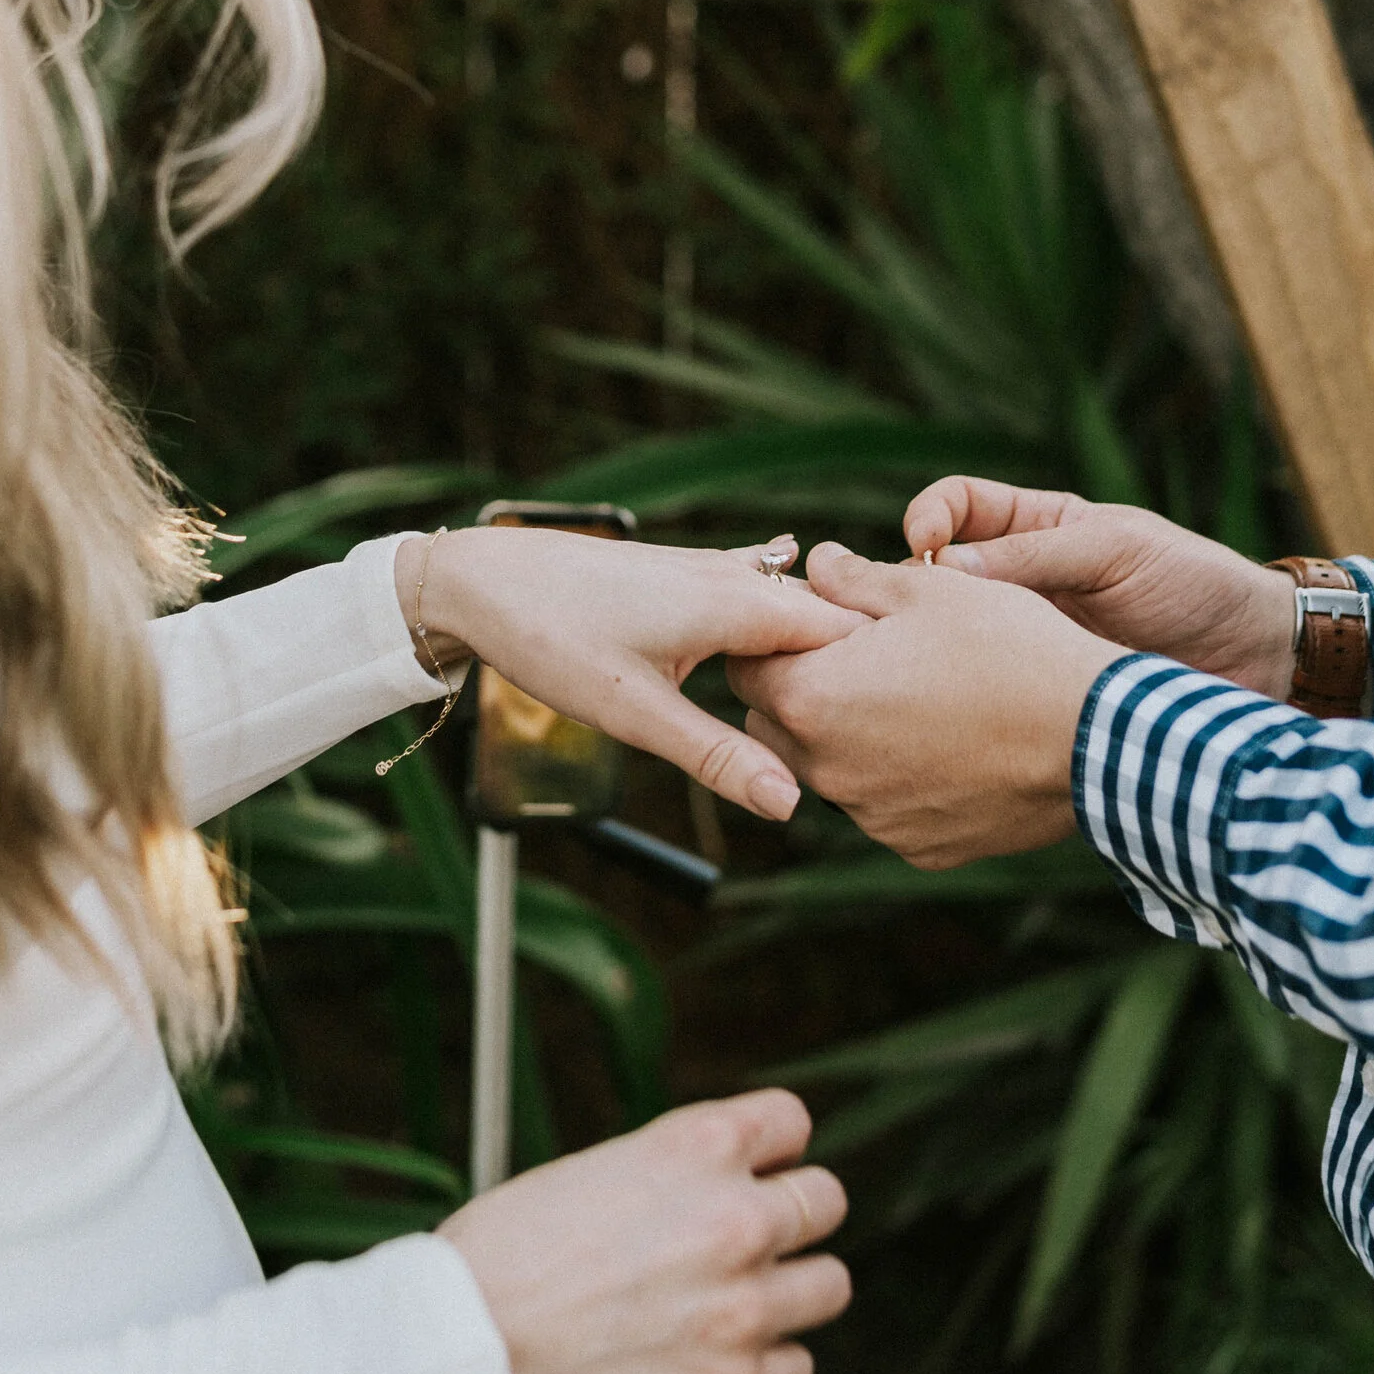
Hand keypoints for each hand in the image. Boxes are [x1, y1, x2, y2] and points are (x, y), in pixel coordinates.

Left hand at [400, 528, 850, 822]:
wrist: (483, 580)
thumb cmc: (553, 641)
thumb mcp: (638, 715)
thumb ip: (719, 757)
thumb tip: (789, 803)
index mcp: (739, 603)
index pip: (845, 633)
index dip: (871, 679)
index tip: (891, 727)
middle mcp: (736, 577)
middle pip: (826, 622)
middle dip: (850, 671)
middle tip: (872, 735)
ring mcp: (712, 570)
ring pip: (792, 609)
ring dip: (814, 654)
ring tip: (836, 710)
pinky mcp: (688, 575)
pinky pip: (759, 598)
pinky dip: (780, 631)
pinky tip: (784, 658)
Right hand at [439, 1090, 848, 1373]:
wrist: (461, 1350)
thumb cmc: (500, 1258)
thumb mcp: (595, 1173)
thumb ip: (671, 1179)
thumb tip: (712, 1194)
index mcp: (697, 1147)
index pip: (792, 1122)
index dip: (770, 1151)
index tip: (751, 1175)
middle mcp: (737, 1218)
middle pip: (827, 1201)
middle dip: (790, 1220)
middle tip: (743, 1248)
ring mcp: (745, 1305)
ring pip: (831, 1285)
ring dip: (789, 1293)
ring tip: (731, 1308)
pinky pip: (798, 1368)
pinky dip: (765, 1367)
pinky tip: (711, 1363)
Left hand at [726, 544, 1122, 867]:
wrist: (1094, 735)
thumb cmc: (1009, 647)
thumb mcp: (930, 587)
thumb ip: (854, 579)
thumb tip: (818, 563)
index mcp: (814, 699)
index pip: (747, 668)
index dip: (775, 638)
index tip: (815, 622)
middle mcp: (828, 771)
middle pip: (777, 725)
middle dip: (803, 691)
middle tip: (862, 658)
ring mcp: (873, 817)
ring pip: (830, 770)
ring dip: (851, 737)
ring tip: (915, 700)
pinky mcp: (917, 847)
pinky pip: (884, 808)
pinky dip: (899, 779)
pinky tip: (948, 746)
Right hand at [899, 477, 1294, 698]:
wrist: (1256, 657)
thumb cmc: (1196, 583)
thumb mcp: (1117, 550)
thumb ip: (1037, 555)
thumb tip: (944, 565)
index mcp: (1040, 527)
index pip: (958, 506)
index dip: (930, 517)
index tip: (922, 543)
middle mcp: (1024, 580)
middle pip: (940, 574)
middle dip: (913, 587)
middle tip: (912, 613)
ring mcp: (1029, 637)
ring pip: (955, 633)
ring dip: (934, 642)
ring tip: (923, 660)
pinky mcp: (1040, 689)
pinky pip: (986, 684)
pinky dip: (962, 691)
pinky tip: (953, 703)